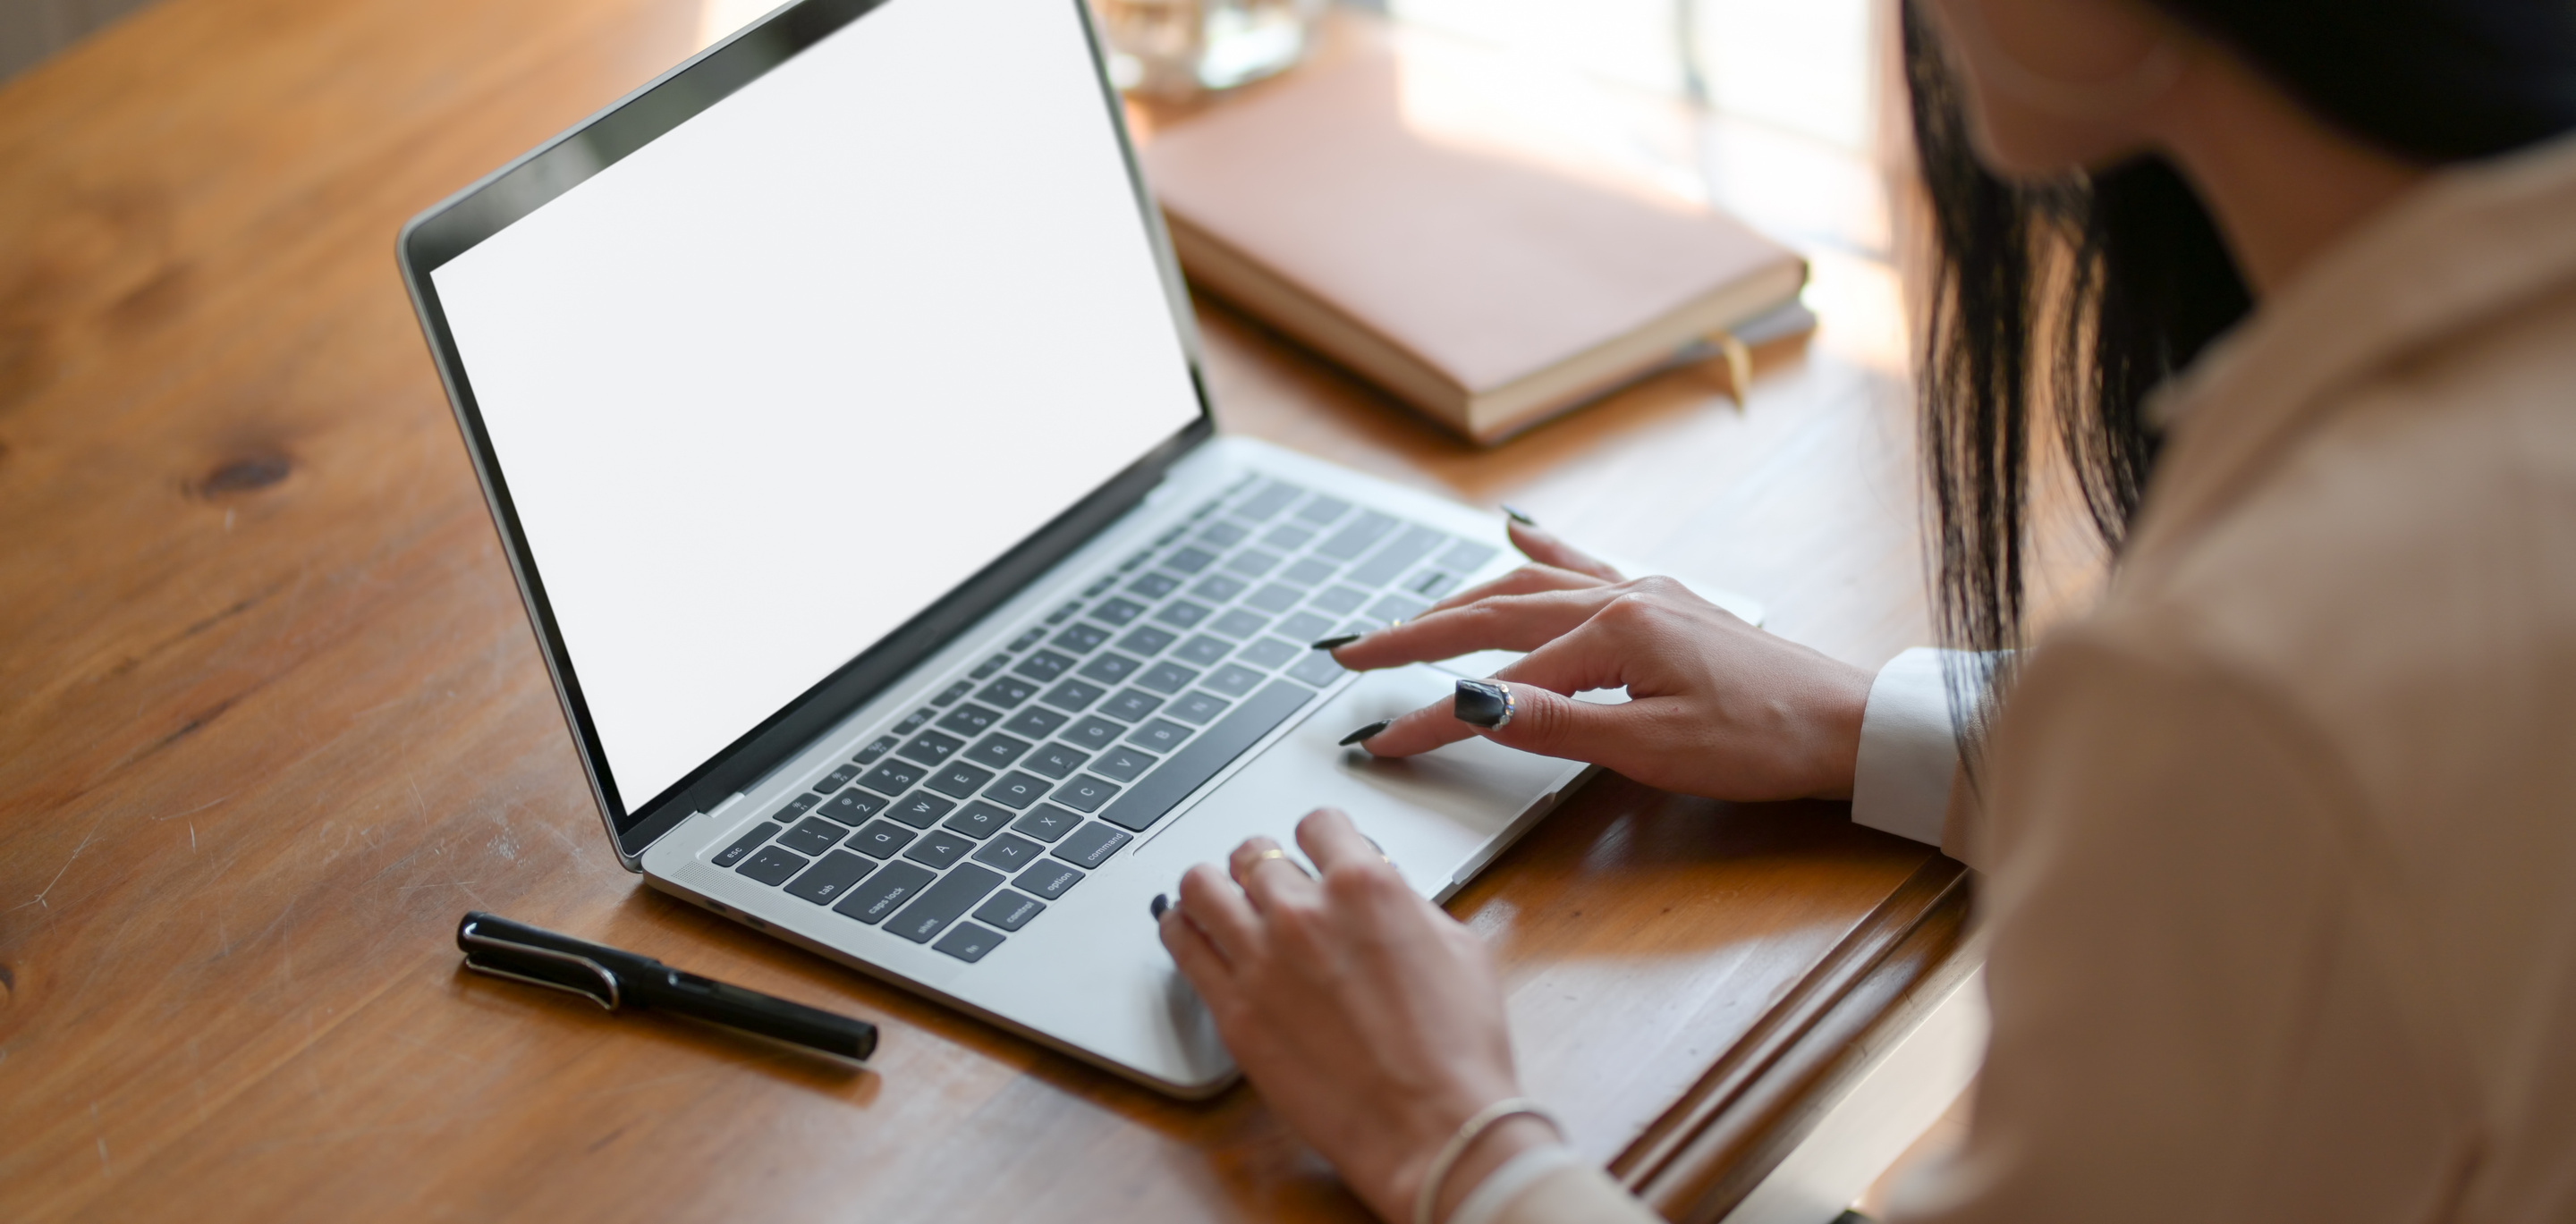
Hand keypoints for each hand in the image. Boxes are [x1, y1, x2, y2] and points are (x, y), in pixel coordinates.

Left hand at [1159, 809, 1557, 1222]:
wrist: (1432, 1127)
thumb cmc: (1458, 1050)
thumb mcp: (1458, 949)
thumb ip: (1408, 906)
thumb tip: (1384, 894)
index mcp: (1365, 887)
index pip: (1317, 823)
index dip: (1318, 837)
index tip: (1315, 852)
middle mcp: (1304, 913)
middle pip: (1253, 852)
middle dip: (1264, 865)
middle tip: (1269, 887)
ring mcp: (1260, 960)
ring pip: (1201, 886)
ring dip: (1213, 888)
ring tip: (1221, 903)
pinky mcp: (1232, 1011)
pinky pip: (1181, 945)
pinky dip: (1182, 930)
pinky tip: (1191, 934)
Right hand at [1335, 520, 1871, 801]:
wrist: (1848, 723)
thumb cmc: (1762, 741)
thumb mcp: (1652, 748)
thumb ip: (1553, 724)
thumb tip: (1471, 706)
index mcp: (1612, 632)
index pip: (1495, 684)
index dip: (1431, 718)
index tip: (1380, 742)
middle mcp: (1621, 596)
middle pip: (1492, 612)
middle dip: (1414, 635)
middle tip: (1349, 653)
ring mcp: (1643, 591)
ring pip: (1528, 583)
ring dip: (1460, 600)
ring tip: (1407, 618)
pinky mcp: (1663, 602)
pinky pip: (1583, 564)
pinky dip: (1539, 550)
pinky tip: (1514, 530)